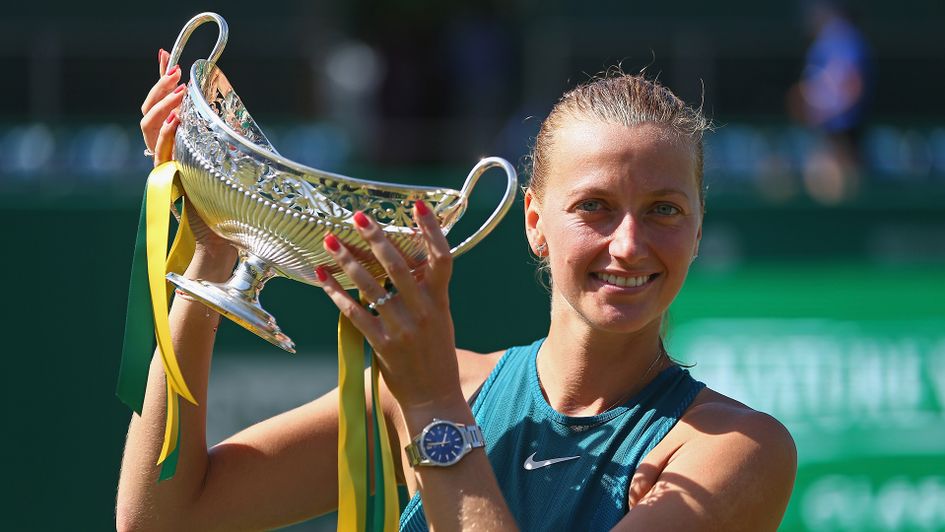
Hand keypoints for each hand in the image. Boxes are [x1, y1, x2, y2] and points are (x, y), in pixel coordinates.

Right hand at [140, 48, 184, 167]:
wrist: (201, 188)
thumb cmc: (195, 153)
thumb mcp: (194, 123)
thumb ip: (185, 100)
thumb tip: (180, 67)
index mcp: (161, 124)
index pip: (154, 96)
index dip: (159, 77)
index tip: (167, 56)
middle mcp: (154, 135)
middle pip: (148, 108)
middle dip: (161, 89)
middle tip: (177, 75)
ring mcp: (157, 150)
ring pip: (148, 124)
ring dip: (162, 106)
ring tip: (180, 93)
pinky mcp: (164, 166)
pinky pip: (159, 148)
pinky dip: (165, 133)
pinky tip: (175, 120)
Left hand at [316, 202, 461, 409]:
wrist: (434, 398)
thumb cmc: (437, 355)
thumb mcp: (441, 319)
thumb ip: (427, 291)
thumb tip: (408, 260)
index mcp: (441, 301)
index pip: (441, 258)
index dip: (432, 230)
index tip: (418, 205)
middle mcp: (423, 311)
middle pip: (398, 265)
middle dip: (376, 237)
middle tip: (358, 216)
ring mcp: (402, 328)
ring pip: (370, 286)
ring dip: (348, 260)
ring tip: (331, 240)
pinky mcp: (382, 344)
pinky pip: (354, 312)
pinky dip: (336, 293)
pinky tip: (322, 276)